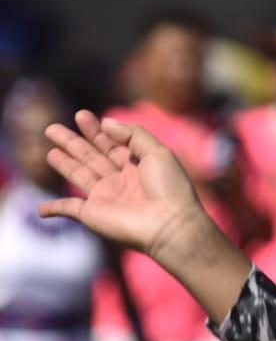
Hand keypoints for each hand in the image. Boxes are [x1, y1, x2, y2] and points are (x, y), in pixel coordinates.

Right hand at [42, 110, 212, 262]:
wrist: (169, 225)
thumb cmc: (168, 187)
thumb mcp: (158, 152)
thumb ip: (133, 134)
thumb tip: (106, 122)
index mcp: (137, 165)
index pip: (112, 144)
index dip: (96, 130)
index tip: (81, 115)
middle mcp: (120, 181)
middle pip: (91, 156)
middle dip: (73, 142)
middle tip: (51, 128)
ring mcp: (105, 197)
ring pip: (79, 176)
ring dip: (64, 164)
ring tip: (51, 151)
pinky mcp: (92, 214)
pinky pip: (68, 210)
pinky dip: (55, 209)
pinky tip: (42, 210)